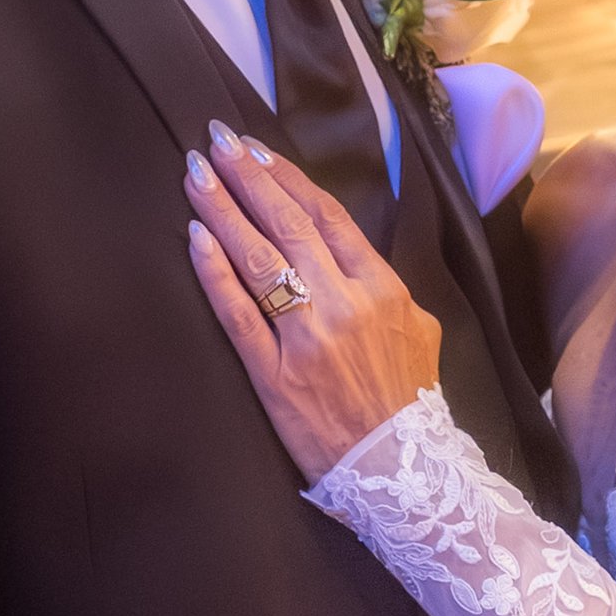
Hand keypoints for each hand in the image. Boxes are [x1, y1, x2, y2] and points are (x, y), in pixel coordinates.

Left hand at [186, 126, 441, 484]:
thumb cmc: (409, 402)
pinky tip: (195, 239)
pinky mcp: (274, 377)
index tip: (255, 148)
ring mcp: (306, 340)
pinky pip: (238, 315)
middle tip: (214, 141)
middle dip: (247, 177)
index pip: (326, 216)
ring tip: (196, 176)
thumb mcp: (420, 330)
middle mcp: (344, 305)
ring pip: (259, 259)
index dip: (286, 177)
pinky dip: (215, 274)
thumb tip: (351, 254)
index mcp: (382, 289)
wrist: (403, 475)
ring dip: (224, 211)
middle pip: (287, 225)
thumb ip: (386, 287)